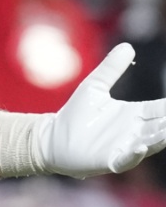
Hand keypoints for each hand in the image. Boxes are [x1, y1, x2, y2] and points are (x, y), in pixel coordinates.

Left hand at [42, 43, 165, 177]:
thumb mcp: (94, 86)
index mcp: (135, 114)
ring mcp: (124, 147)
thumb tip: (128, 46)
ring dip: (160, 137)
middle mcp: (135, 132)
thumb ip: (111, 69)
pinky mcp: (110, 160)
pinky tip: (141, 147)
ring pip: (150, 143)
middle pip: (162, 126)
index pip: (161, 109)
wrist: (52, 138)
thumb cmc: (75, 114)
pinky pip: (127, 159)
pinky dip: (135, 154)